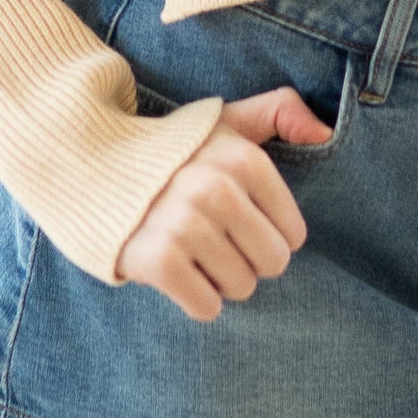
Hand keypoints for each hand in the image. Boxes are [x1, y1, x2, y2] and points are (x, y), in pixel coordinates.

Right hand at [114, 87, 333, 319]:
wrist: (92, 167)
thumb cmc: (173, 150)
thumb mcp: (225, 121)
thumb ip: (279, 111)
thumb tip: (325, 134)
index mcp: (240, 157)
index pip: (293, 233)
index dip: (270, 234)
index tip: (240, 221)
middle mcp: (216, 188)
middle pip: (272, 263)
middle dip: (249, 261)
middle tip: (217, 242)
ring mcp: (184, 223)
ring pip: (241, 287)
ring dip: (221, 281)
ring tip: (195, 253)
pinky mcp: (156, 259)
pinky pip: (206, 306)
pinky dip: (197, 300)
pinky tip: (180, 274)